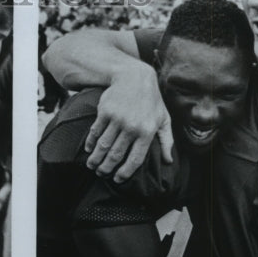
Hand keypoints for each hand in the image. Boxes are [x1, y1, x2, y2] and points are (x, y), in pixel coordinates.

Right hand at [85, 64, 173, 181]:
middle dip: (106, 168)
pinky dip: (90, 143)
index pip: (134, 159)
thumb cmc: (151, 101)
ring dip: (95, 158)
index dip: (125, 172)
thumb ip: (166, 141)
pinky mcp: (105, 112)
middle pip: (115, 155)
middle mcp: (132, 127)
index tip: (117, 179)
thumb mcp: (164, 119)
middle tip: (101, 174)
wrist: (135, 77)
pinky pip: (95, 132)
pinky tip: (88, 149)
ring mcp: (117, 119)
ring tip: (91, 165)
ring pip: (103, 145)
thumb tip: (169, 161)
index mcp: (147, 132)